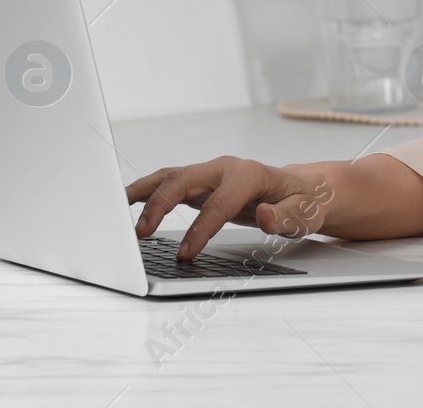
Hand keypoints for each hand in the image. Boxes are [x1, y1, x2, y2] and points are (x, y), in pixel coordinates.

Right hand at [127, 156, 331, 259]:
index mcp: (250, 175)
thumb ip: (286, 217)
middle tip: (143, 234)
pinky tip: (124, 201)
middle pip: (185, 180)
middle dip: (161, 205)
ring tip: (117, 212)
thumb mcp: (305, 214)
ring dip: (144, 193)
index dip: (201, 229)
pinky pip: (168, 183)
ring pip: (170, 177)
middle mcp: (226, 168)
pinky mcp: (201, 182)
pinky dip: (145, 190)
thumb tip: (265, 216)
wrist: (302, 190)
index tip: (185, 254)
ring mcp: (211, 173)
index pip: (219, 203)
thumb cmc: (302, 203)